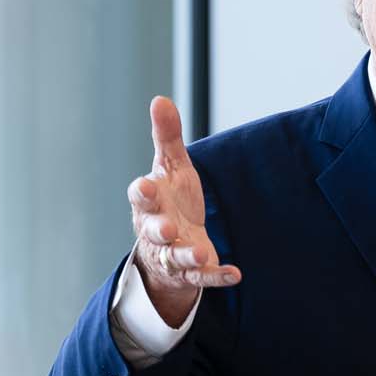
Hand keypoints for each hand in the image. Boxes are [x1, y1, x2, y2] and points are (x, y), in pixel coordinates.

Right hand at [128, 96, 240, 325]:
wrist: (170, 244)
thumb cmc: (169, 199)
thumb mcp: (171, 167)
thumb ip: (167, 137)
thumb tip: (160, 99)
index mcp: (150, 202)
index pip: (140, 196)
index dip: (142, 192)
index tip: (146, 187)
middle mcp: (156, 230)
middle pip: (152, 231)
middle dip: (158, 229)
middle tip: (166, 228)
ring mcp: (173, 253)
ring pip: (175, 257)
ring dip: (186, 254)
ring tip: (200, 251)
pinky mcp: (192, 272)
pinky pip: (203, 276)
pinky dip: (217, 276)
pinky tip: (234, 273)